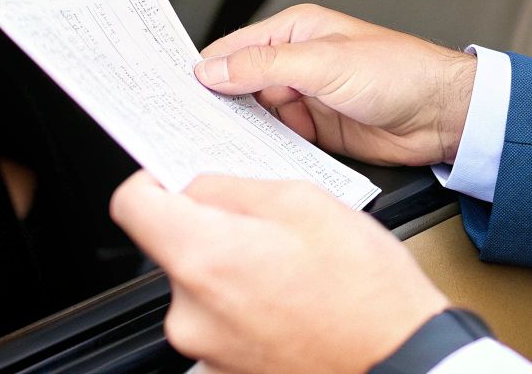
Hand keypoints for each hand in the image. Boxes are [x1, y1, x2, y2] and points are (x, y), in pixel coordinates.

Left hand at [110, 171, 449, 373]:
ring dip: (233, 268)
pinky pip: (220, 319)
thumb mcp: (305, 202)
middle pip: (172, 246)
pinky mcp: (223, 370)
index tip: (175, 177)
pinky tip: (291, 300)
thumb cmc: (366, 291)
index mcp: (204, 258)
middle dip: (212, 227)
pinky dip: (246, 304)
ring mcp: (204, 349)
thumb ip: (234, 187)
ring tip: (290, 269)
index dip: (153, 180)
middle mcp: (190, 312)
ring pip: (201, 283)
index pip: (132, 205)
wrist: (400, 361)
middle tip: (268, 226)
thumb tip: (197, 185)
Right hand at [196, 4, 476, 165]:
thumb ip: (266, 66)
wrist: (443, 115)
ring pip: (256, 117)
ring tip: (214, 146)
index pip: (235, 48)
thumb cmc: (401, 72)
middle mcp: (297, 63)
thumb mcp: (325, 63)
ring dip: (241, 131)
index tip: (176, 91)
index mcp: (296, 31)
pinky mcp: (316, 131)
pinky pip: (279, 140)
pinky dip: (265, 150)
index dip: (206, 69)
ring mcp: (306, 98)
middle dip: (218, 105)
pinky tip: (252, 160)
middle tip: (188, 125)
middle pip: (240, 85)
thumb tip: (215, 69)